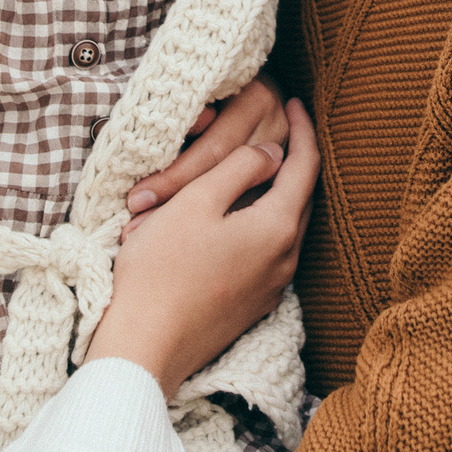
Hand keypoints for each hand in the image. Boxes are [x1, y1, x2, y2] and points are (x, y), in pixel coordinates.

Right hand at [87, 99, 318, 392]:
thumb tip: (271, 153)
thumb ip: (240, 168)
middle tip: (282, 130)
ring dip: (275, 196)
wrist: (145, 347)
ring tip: (255, 169)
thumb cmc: (162, 269)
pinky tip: (235, 218)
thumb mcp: (197, 201)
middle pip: (302, 198)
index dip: (304, 130)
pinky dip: (261, 226)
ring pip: (285, 227)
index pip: (306, 166)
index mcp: (278, 227)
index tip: (298, 103)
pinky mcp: (252, 306)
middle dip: (295, 161)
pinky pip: (268, 253)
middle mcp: (285, 260)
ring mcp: (271, 288)